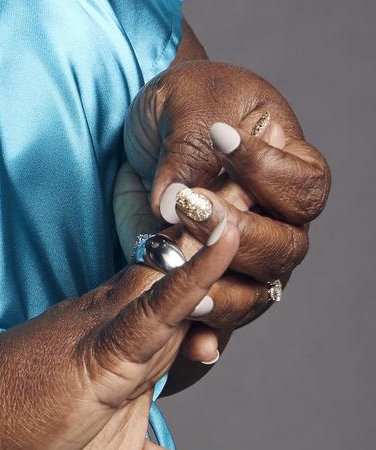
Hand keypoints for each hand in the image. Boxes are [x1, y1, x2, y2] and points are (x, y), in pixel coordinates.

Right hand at [0, 206, 246, 449]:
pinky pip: (154, 311)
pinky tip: (222, 247)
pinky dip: (193, 280)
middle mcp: (124, 320)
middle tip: (277, 168)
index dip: (235, 266)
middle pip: (195, 269)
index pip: (196, 297)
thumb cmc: (20, 446)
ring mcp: (110, 330)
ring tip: (266, 187)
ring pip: (183, 276)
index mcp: (131, 339)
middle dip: (238, 222)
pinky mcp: (98, 351)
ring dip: (223, 236)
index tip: (270, 218)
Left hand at [112, 59, 328, 382]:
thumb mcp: (187, 101)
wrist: (146, 130)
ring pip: (255, 295)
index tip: (220, 142)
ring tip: (181, 283)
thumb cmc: (183, 104)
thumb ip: (189, 145)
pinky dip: (206, 338)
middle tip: (187, 210)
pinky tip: (193, 348)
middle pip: (285, 249)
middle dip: (238, 235)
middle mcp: (277, 220)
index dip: (267, 172)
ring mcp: (245, 259)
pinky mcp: (207, 283)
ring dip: (222, 294)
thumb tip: (174, 202)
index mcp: (290, 166)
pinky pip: (216, 324)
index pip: (303, 186)